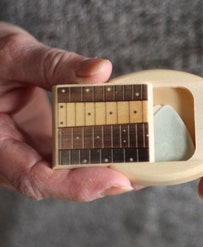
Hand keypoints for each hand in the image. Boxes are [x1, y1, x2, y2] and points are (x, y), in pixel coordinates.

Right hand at [0, 22, 132, 200]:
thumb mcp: (12, 55)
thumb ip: (53, 65)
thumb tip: (100, 71)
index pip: (35, 178)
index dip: (78, 185)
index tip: (118, 180)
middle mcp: (12, 155)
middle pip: (58, 182)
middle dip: (101, 181)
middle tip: (141, 173)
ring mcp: (29, 151)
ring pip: (67, 173)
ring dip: (104, 171)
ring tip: (139, 165)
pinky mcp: (43, 143)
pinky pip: (70, 156)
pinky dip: (96, 154)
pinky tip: (122, 150)